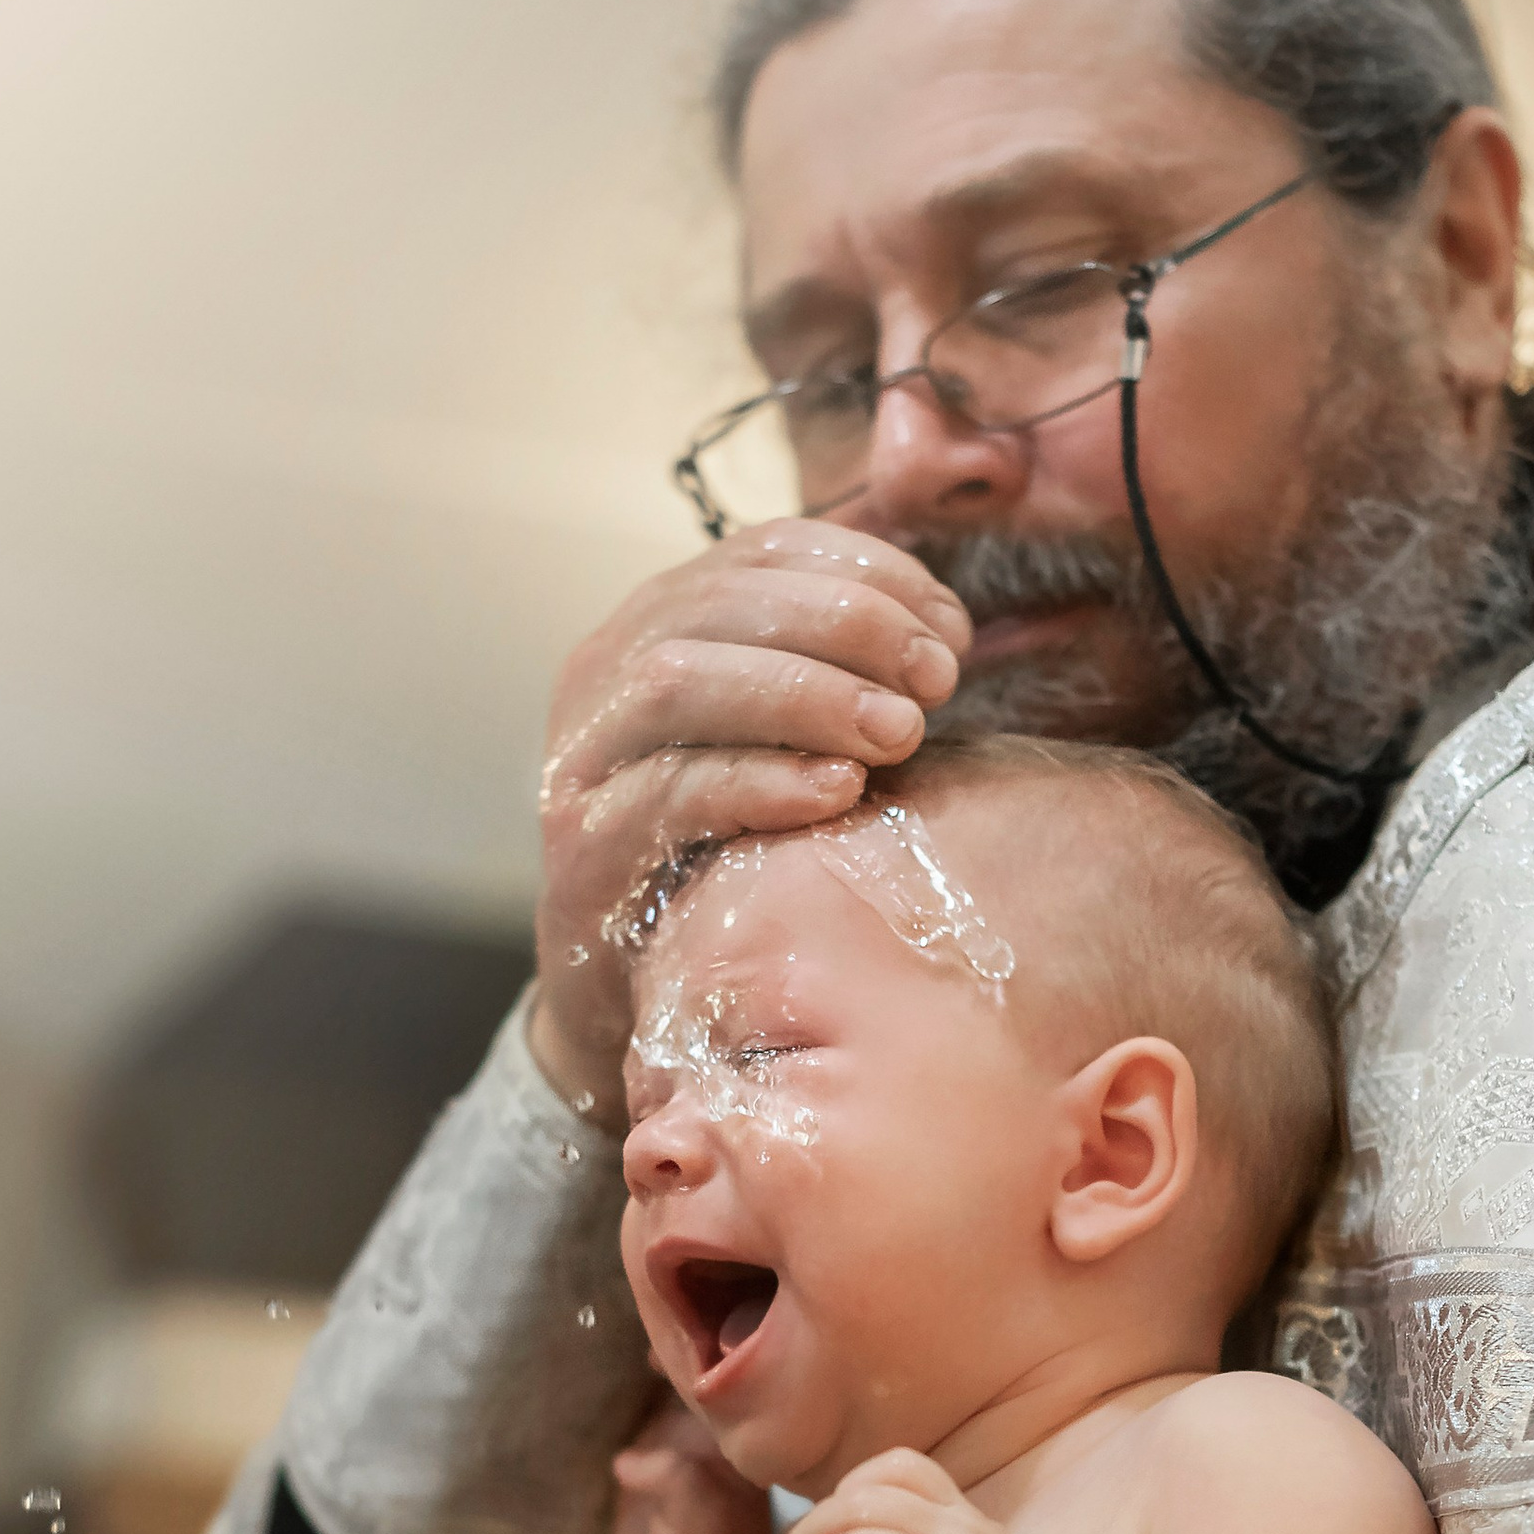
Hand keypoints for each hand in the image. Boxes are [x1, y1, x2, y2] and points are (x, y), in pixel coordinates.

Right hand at [532, 523, 968, 1117]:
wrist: (626, 982)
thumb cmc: (728, 849)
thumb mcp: (779, 742)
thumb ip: (834, 676)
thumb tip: (947, 635)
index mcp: (661, 621)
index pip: (763, 551)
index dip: (866, 570)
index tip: (950, 625)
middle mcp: (608, 670)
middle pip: (723, 605)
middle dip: (847, 627)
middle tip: (937, 680)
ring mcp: (585, 754)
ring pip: (681, 683)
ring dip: (806, 695)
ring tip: (899, 732)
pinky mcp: (583, 843)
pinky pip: (670, 792)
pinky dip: (762, 782)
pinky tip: (839, 790)